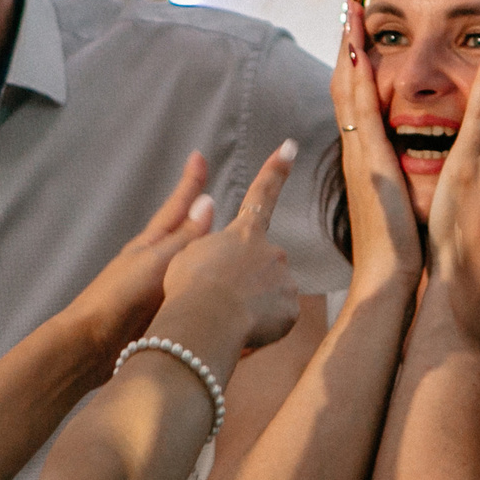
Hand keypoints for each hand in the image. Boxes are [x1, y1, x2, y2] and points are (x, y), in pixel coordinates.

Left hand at [59, 153, 214, 378]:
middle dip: (200, 214)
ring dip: (207, 252)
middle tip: (219, 195)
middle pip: (185, 232)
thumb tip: (208, 202)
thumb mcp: (156, 263)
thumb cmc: (119, 298)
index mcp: (152, 244)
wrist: (92, 344)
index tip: (198, 156)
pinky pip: (190, 290)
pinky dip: (205, 284)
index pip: (177, 206)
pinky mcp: (162, 312)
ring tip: (227, 243)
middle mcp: (156, 261)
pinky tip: (216, 291)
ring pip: (190, 262)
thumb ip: (184, 238)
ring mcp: (158, 286)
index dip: (190, 182)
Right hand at [161, 141, 304, 352]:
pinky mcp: (291, 311)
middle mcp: (272, 252)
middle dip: (248, 281)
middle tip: (221, 301)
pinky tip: (242, 333)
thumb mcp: (188, 254)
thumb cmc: (188, 286)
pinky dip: (262, 328)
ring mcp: (285, 281)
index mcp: (245, 234)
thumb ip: (209, 243)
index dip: (276, 170)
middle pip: (263, 265)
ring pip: (271, 295)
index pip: (262, 195)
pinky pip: (277, 320)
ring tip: (227, 320)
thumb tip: (216, 230)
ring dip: (253, 307)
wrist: (206, 320)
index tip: (291, 146)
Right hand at [333, 21, 424, 291]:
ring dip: (350, 47)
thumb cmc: (405, 257)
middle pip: (348, 86)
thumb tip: (412, 170)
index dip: (360, 64)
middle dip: (348, 43)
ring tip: (351, 9)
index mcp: (371, 162)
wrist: (388, 288)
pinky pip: (362, 113)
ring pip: (350, 90)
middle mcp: (359, 154)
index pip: (361, 101)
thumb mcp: (409, 208)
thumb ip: (407, 183)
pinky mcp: (369, 166)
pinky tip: (362, 51)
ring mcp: (359, 158)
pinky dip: (359, 79)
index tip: (362, 30)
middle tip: (349, 3)